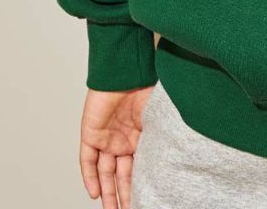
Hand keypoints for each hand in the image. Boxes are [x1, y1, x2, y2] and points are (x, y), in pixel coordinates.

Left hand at [79, 84, 154, 208]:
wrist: (126, 72)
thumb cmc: (145, 87)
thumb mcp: (157, 118)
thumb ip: (161, 137)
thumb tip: (179, 156)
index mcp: (140, 136)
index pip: (138, 167)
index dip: (140, 183)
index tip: (146, 200)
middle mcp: (123, 140)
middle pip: (121, 174)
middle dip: (123, 195)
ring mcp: (106, 138)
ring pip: (104, 172)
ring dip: (106, 192)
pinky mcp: (91, 134)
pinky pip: (87, 160)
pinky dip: (90, 177)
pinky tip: (95, 193)